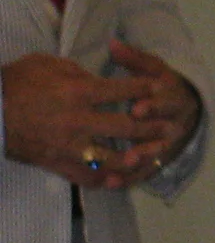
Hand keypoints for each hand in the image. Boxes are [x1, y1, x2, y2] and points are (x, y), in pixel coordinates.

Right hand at [4, 52, 154, 186]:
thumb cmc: (14, 82)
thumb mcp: (47, 64)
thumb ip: (77, 71)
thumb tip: (96, 78)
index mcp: (77, 91)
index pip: (123, 90)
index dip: (145, 88)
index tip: (161, 88)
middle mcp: (78, 120)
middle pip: (126, 126)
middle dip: (152, 126)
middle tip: (170, 127)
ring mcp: (67, 145)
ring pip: (111, 158)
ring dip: (135, 157)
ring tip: (151, 154)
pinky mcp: (54, 163)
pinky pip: (85, 177)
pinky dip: (103, 179)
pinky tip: (117, 177)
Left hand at [108, 41, 201, 171]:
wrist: (187, 109)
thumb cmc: (163, 86)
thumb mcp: (153, 69)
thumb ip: (134, 59)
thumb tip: (114, 44)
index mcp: (176, 98)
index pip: (168, 101)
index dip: (154, 106)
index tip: (137, 108)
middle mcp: (175, 124)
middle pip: (163, 133)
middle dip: (146, 138)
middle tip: (129, 145)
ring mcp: (167, 144)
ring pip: (154, 155)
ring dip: (138, 161)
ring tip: (122, 165)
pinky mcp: (157, 161)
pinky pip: (143, 172)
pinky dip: (129, 178)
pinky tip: (111, 184)